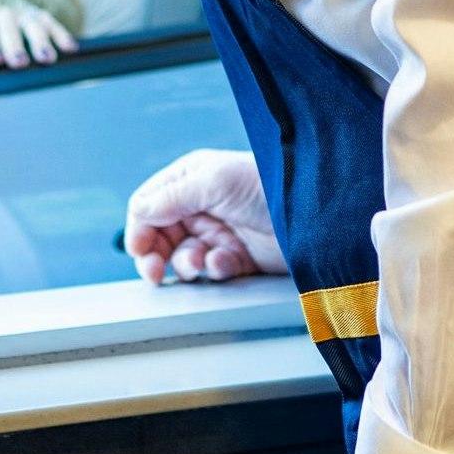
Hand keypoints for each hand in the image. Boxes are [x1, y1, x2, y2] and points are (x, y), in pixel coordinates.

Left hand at [0, 0, 75, 67]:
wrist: (7, 27)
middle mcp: (6, 15)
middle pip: (10, 26)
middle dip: (15, 44)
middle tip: (18, 63)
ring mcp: (27, 17)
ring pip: (34, 25)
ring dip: (41, 41)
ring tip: (46, 59)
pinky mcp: (46, 20)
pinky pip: (55, 25)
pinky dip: (62, 36)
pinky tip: (70, 49)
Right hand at [126, 149, 281, 282]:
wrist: (315, 212)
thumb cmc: (266, 183)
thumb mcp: (212, 182)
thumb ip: (170, 198)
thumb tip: (138, 212)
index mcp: (191, 180)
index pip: (149, 206)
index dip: (139, 229)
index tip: (139, 250)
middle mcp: (201, 206)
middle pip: (160, 237)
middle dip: (156, 255)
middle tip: (155, 273)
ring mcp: (219, 233)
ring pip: (184, 257)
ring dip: (187, 264)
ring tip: (200, 264)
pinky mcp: (237, 257)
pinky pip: (212, 270)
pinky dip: (215, 270)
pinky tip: (226, 263)